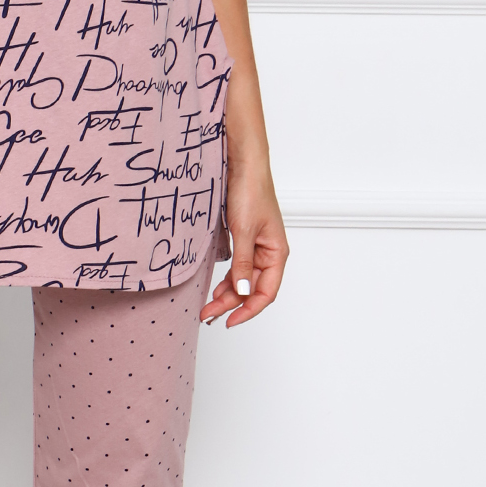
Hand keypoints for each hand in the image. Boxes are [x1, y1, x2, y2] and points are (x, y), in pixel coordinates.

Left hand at [202, 161, 288, 328]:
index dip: (248, 310)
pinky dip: (227, 279)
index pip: (266, 293)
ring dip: (227, 294)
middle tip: (208, 314)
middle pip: (253, 289)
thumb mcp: (244, 231)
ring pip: (243, 280)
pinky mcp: (244, 239)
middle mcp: (269, 253)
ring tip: (208, 305)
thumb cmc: (250, 192)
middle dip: (232, 304)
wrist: (242, 165)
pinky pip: (238, 267)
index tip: (228, 321)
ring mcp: (257, 247)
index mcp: (277, 253)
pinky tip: (216, 287)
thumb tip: (242, 291)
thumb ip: (243, 264)